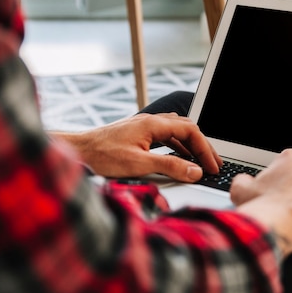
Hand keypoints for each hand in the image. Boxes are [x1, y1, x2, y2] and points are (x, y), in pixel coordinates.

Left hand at [51, 113, 221, 180]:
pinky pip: (166, 137)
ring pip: (177, 132)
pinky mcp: (137, 134)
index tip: (213, 166)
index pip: (191, 131)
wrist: (77, 151)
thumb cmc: (102, 156)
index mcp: (154, 124)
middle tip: (214, 164)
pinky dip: (178, 147)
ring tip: (201, 162)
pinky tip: (180, 158)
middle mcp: (151, 121)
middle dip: (203, 147)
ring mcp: (144, 127)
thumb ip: (170, 166)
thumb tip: (195, 171)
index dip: (205, 150)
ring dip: (191, 146)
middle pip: (187, 129)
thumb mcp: (139, 164)